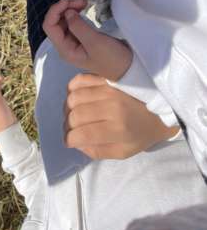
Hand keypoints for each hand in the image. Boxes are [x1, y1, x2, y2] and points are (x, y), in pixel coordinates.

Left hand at [43, 0, 131, 80]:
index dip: (55, 11)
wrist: (128, 67)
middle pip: (55, 22)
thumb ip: (78, 26)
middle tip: (82, 1)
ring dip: (70, 9)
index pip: (49, 26)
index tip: (68, 1)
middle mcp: (65, 45)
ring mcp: (73, 42)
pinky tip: (83, 9)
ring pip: (63, 20)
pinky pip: (72, 22)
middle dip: (64, 8)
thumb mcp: (95, 42)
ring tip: (84, 2)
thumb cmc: (111, 58)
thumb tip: (67, 12)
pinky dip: (75, 13)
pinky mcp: (81, 38)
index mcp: (65, 49)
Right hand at [64, 74, 178, 159]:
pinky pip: (80, 80)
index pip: (82, 134)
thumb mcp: (125, 152)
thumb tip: (76, 144)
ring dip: (67, 109)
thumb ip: (98, 151)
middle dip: (67, 126)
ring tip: (72, 115)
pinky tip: (75, 98)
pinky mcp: (106, 78)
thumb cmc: (143, 133)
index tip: (69, 141)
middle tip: (70, 130)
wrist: (162, 108)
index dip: (70, 140)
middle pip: (75, 116)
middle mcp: (112, 107)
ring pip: (74, 98)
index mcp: (118, 129)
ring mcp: (108, 89)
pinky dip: (71, 89)